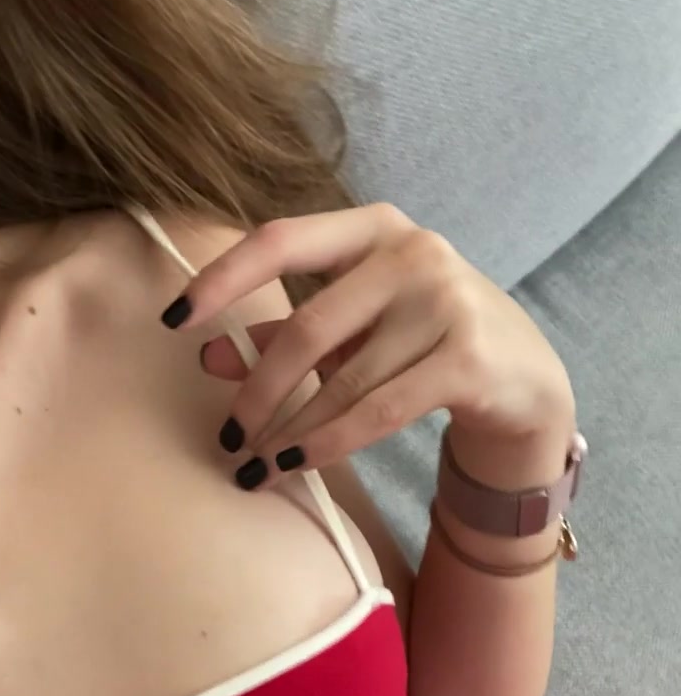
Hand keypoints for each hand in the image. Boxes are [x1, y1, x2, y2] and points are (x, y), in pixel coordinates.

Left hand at [161, 203, 576, 487]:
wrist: (522, 378)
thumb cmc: (421, 343)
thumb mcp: (353, 332)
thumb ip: (282, 337)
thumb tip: (208, 357)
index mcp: (372, 228)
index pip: (279, 240)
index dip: (220, 278)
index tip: (174, 320)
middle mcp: (412, 251)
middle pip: (306, 327)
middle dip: (258, 391)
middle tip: (228, 437)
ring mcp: (445, 300)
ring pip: (341, 379)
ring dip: (288, 431)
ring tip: (254, 467)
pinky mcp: (467, 356)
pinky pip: (377, 409)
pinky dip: (329, 442)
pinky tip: (297, 465)